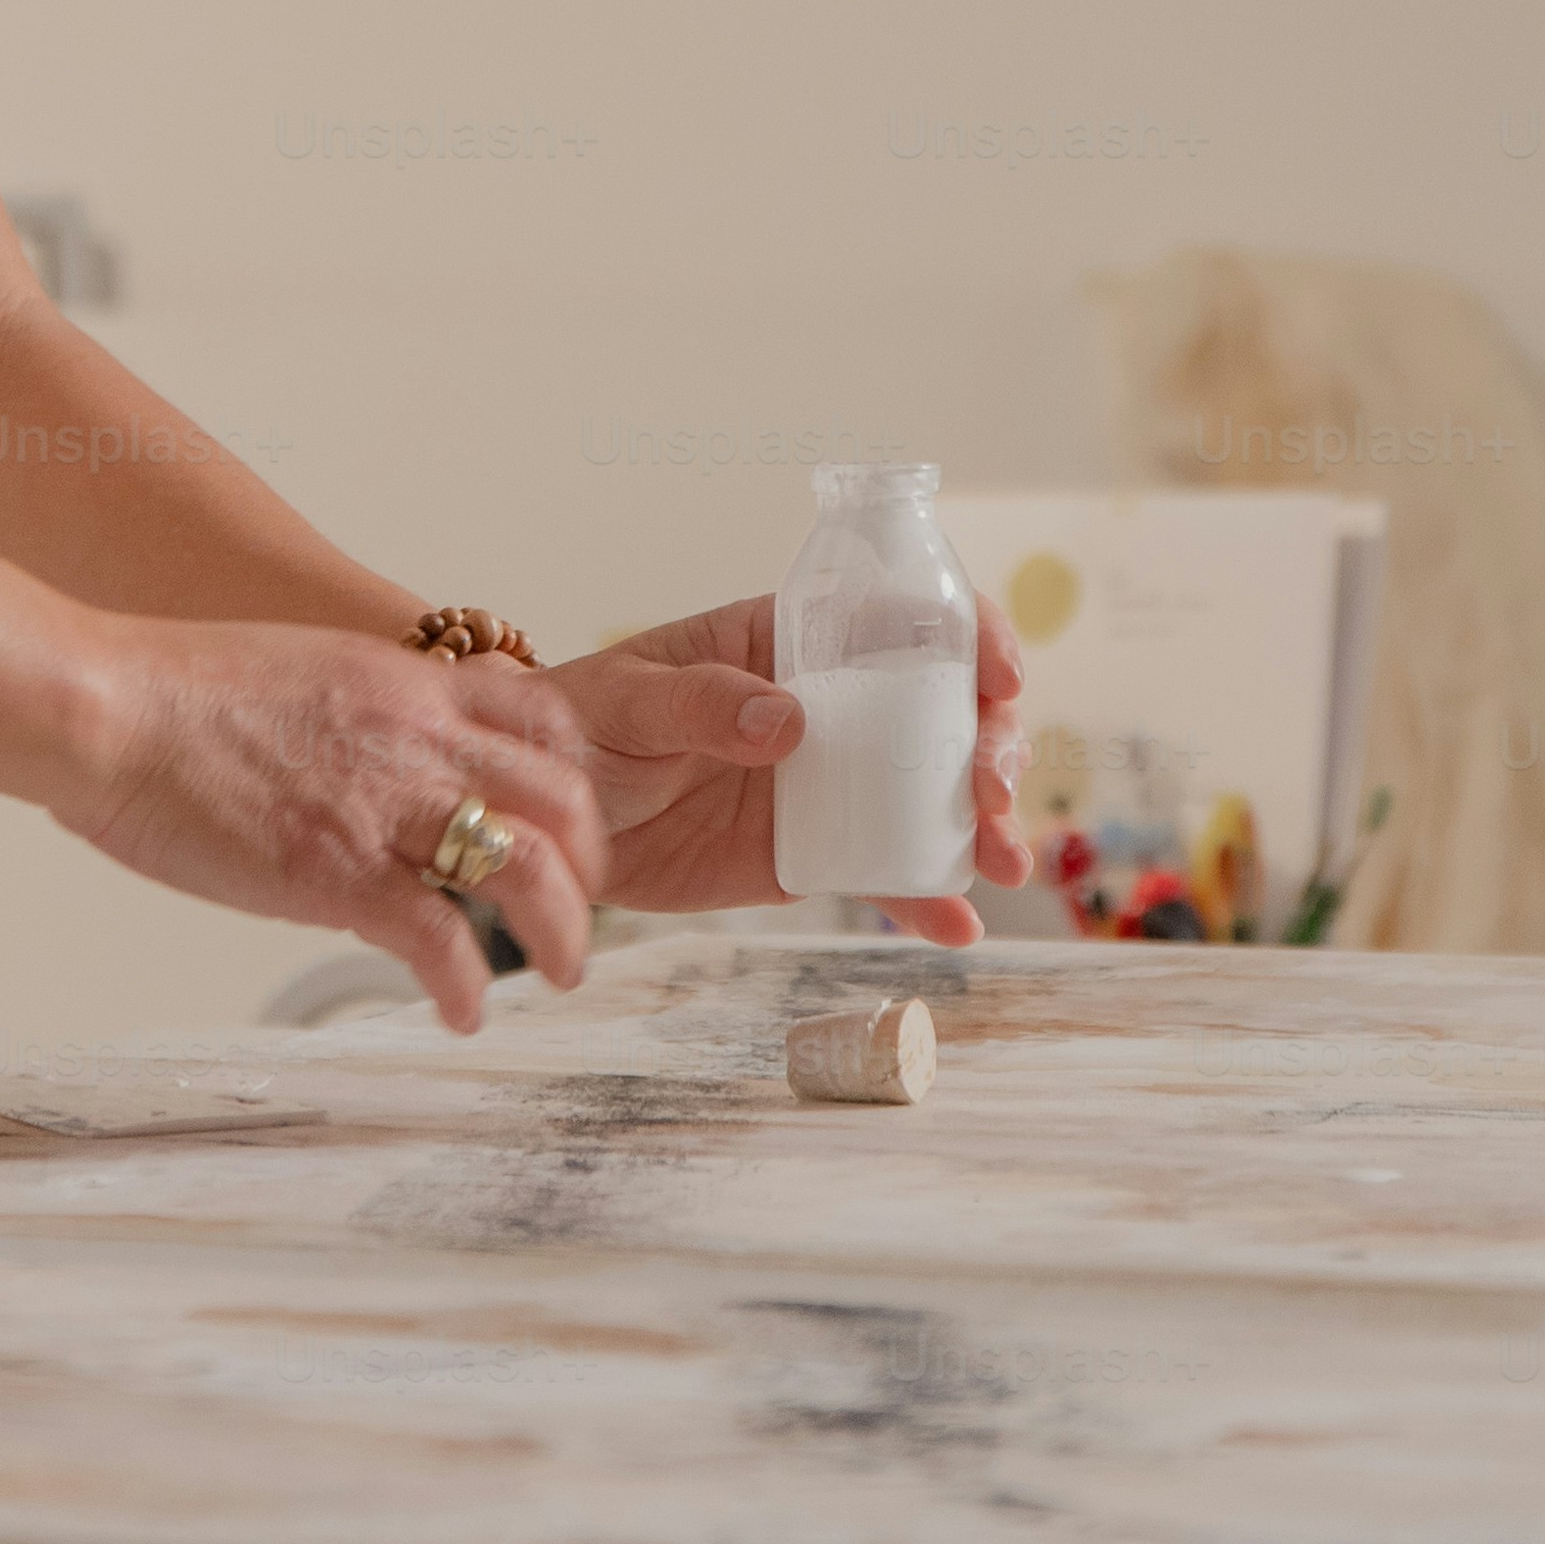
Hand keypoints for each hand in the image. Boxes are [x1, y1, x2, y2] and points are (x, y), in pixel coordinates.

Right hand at [49, 622, 611, 1028]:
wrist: (105, 706)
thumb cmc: (171, 692)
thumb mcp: (302, 671)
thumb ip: (358, 715)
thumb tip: (369, 762)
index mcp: (406, 684)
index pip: (545, 719)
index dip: (574, 779)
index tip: (569, 825)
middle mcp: (417, 737)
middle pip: (565, 797)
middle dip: (589, 864)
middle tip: (578, 908)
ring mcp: (385, 805)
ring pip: (530, 869)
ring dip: (562, 932)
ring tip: (559, 971)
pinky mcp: (339, 872)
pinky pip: (441, 940)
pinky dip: (467, 986)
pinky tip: (462, 1011)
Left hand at [532, 591, 1029, 946]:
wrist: (541, 822)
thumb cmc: (579, 727)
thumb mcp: (629, 699)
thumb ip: (702, 699)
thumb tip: (787, 718)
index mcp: (795, 639)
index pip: (905, 619)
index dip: (971, 636)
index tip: (998, 674)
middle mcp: (833, 707)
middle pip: (945, 712)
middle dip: (993, 745)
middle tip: (993, 793)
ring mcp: (830, 785)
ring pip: (932, 796)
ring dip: (984, 825)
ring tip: (1003, 863)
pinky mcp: (812, 857)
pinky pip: (883, 874)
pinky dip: (926, 898)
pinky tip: (959, 925)